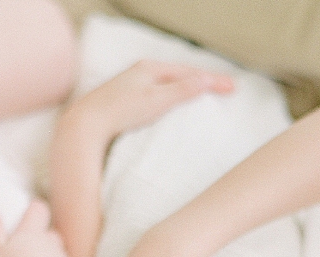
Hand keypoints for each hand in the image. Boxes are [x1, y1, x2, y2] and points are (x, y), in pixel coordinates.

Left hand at [67, 60, 233, 146]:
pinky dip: (173, 99)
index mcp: (150, 68)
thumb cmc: (119, 112)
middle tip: (225, 90)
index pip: (190, 73)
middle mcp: (140, 73)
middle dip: (203, 81)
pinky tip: (173, 108)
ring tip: (205, 97)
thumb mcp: (156, 100)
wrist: (85, 125)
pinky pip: (157, 96)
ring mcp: (132, 87)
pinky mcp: (125, 102)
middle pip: (180, 76)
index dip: (213, 80)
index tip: (234, 89)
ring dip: (188, 90)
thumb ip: (182, 90)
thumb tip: (206, 80)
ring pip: (167, 85)